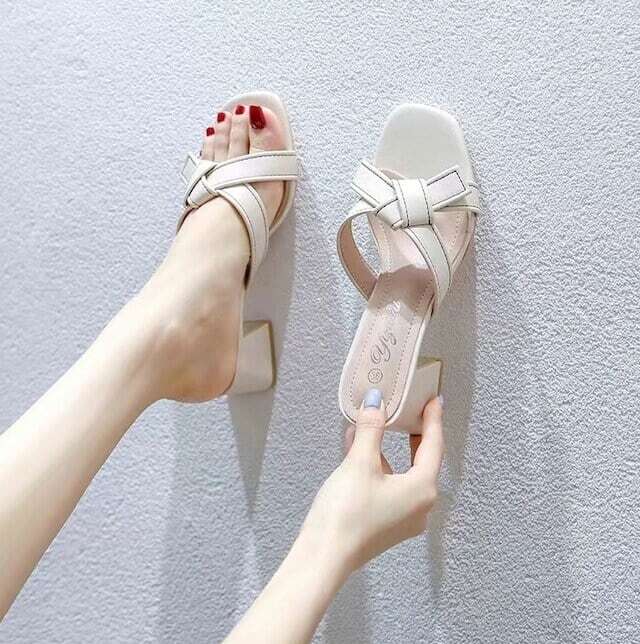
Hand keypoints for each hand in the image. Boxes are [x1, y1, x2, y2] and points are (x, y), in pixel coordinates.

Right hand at [300, 390, 443, 573]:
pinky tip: (358, 451)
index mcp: (422, 489)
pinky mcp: (385, 524)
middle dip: (416, 435)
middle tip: (415, 413)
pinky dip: (379, 467)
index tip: (434, 401)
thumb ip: (371, 429)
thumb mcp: (360, 462)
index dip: (433, 420)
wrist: (324, 556)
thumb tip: (376, 402)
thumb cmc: (347, 514)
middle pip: (423, 461)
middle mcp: (420, 506)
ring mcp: (403, 518)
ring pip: (403, 474)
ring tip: (378, 426)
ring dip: (391, 450)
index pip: (434, 445)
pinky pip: (389, 486)